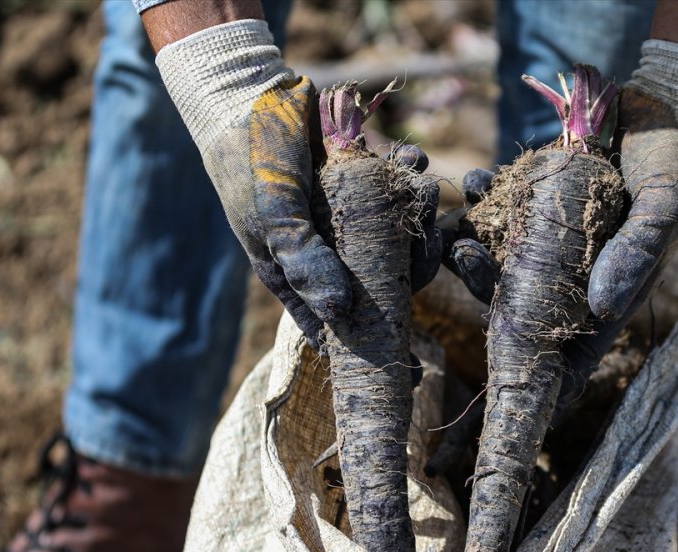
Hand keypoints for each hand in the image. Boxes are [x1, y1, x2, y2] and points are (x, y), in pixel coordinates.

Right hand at [155, 20, 440, 346]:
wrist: (249, 92)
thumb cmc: (251, 160)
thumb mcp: (272, 212)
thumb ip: (302, 259)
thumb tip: (340, 311)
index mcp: (296, 273)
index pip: (337, 322)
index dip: (370, 334)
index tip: (404, 334)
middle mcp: (325, 251)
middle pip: (379, 279)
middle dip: (411, 260)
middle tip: (427, 235)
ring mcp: (345, 217)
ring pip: (394, 234)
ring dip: (417, 214)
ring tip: (421, 186)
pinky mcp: (359, 183)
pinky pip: (395, 191)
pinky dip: (409, 177)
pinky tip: (413, 160)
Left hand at [447, 41, 677, 409]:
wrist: (669, 101)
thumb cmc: (677, 159)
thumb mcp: (665, 206)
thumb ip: (637, 253)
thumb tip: (602, 309)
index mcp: (611, 291)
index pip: (571, 355)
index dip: (540, 377)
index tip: (503, 376)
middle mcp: (578, 273)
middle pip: (521, 307)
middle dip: (485, 289)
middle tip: (464, 256)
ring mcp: (556, 239)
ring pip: (503, 262)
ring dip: (473, 246)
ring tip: (460, 218)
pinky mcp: (541, 202)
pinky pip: (501, 213)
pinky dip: (484, 200)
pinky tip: (477, 179)